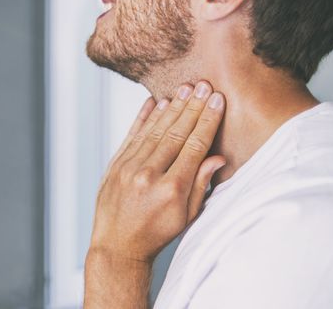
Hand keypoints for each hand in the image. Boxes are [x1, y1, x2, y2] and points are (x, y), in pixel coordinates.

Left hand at [89, 81, 226, 262]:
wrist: (117, 246)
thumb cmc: (156, 234)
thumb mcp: (187, 216)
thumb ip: (201, 185)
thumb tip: (218, 157)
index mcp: (171, 189)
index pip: (194, 146)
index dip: (207, 121)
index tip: (217, 101)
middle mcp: (148, 175)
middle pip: (176, 132)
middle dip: (193, 107)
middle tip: (204, 85)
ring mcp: (128, 168)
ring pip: (154, 130)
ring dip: (172, 107)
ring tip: (186, 89)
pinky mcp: (114, 165)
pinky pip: (132, 135)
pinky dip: (144, 117)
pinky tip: (155, 102)